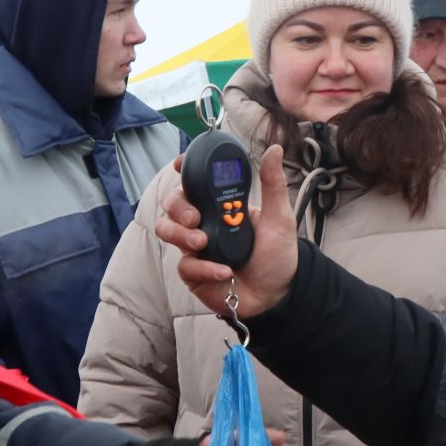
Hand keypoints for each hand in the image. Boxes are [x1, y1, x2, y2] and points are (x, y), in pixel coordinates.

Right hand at [155, 143, 299, 321]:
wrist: (276, 295)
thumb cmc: (277, 256)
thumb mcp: (279, 218)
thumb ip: (272, 185)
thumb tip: (275, 149)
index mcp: (221, 206)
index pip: (195, 181)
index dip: (184, 170)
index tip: (182, 164)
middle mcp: (204, 223)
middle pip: (173, 203)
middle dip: (178, 206)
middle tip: (195, 217)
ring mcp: (195, 247)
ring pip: (167, 230)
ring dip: (181, 234)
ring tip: (202, 243)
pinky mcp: (193, 271)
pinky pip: (185, 264)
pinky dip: (204, 267)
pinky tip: (225, 271)